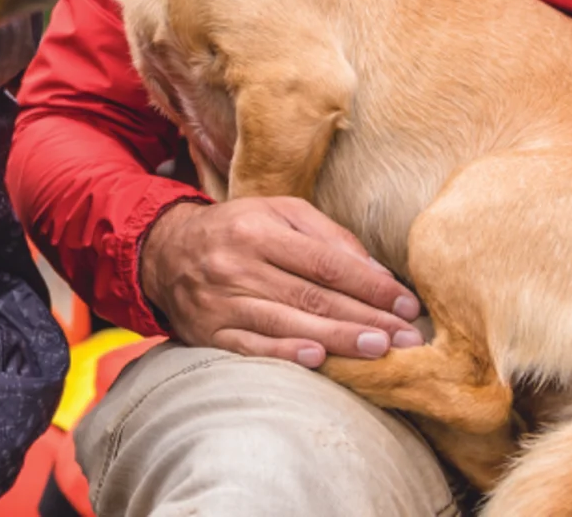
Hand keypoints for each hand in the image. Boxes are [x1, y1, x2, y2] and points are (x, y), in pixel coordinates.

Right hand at [138, 197, 424, 367]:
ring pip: (287, 322)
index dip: (370, 285)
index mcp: (258, 230)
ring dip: (337, 339)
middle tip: (405, 337)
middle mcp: (238, 265)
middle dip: (365, 318)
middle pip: (312, 296)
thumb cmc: (237, 230)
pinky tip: (316, 358)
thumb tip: (377, 273)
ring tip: (378, 350)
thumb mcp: (278, 212)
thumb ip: (328, 236)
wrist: (164, 252)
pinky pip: (250, 346)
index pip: (326, 262)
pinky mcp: (208, 331)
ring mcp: (221, 301)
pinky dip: (283, 353)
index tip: (406, 303)